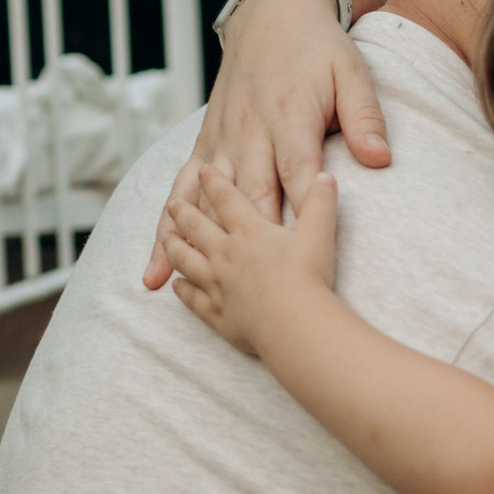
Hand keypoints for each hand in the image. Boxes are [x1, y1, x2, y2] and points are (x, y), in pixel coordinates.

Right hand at [142, 0, 391, 287]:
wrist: (273, 16)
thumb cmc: (320, 51)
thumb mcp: (353, 74)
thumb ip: (364, 118)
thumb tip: (380, 159)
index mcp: (289, 117)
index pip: (296, 173)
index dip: (299, 212)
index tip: (298, 252)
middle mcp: (249, 131)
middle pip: (247, 193)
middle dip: (246, 239)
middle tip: (243, 284)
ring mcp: (221, 140)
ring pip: (201, 195)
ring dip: (187, 237)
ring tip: (169, 278)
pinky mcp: (204, 143)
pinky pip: (180, 187)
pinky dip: (165, 224)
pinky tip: (156, 261)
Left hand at [162, 162, 338, 356]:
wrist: (293, 323)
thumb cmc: (306, 276)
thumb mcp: (319, 233)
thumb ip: (320, 202)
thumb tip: (325, 177)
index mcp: (249, 231)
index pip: (226, 199)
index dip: (214, 182)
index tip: (204, 171)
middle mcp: (225, 253)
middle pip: (197, 227)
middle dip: (184, 213)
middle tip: (174, 204)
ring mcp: (217, 283)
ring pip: (186, 260)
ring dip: (175, 248)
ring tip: (167, 240)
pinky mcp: (217, 313)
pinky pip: (193, 299)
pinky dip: (183, 291)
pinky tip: (177, 286)